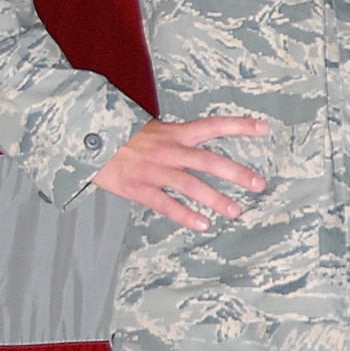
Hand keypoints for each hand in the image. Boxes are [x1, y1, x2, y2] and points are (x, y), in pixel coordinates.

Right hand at [93, 115, 267, 231]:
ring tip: (235, 211)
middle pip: (209, 161)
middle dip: (236, 173)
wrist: (85, 142)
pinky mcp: (139, 189)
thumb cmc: (122, 137)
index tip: (263, 128)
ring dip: (216, 200)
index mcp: (174, 133)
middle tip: (258, 184)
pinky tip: (203, 225)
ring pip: (191, 186)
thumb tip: (199, 143)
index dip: (239, 126)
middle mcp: (168, 150)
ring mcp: (154, 170)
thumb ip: (176, 138)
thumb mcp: (152, 129)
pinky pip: (167, 205)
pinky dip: (186, 216)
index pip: (213, 125)